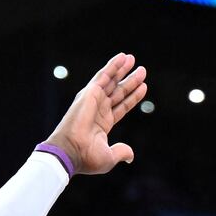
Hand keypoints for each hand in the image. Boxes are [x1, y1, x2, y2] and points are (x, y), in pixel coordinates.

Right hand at [46, 54, 145, 176]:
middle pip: (118, 91)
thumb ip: (121, 152)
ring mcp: (94, 100)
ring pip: (111, 81)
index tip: (143, 87)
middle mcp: (98, 109)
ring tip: (133, 59)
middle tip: (142, 70)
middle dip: (130, 80)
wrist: (72, 152)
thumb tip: (130, 155)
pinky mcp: (90, 93)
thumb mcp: (110, 157)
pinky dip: (113, 66)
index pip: (121, 106)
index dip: (132, 97)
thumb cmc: (87, 158)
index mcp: (103, 123)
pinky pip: (104, 76)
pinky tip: (122, 57)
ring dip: (122, 69)